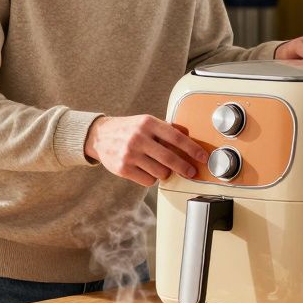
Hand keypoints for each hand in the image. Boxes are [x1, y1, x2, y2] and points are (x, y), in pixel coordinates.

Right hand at [84, 115, 207, 186]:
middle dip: (185, 168)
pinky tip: (147, 170)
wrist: (99, 136)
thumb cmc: (128, 129)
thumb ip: (166, 128)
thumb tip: (187, 133)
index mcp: (148, 123)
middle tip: (192, 172)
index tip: (202, 157)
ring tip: (160, 167)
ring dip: (165, 173)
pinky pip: (148, 181)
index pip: (176, 137)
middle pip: (170, 158)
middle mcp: (139, 138)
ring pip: (160, 172)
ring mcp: (130, 154)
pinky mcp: (123, 168)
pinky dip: (152, 178)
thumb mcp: (146, 122)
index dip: (192, 149)